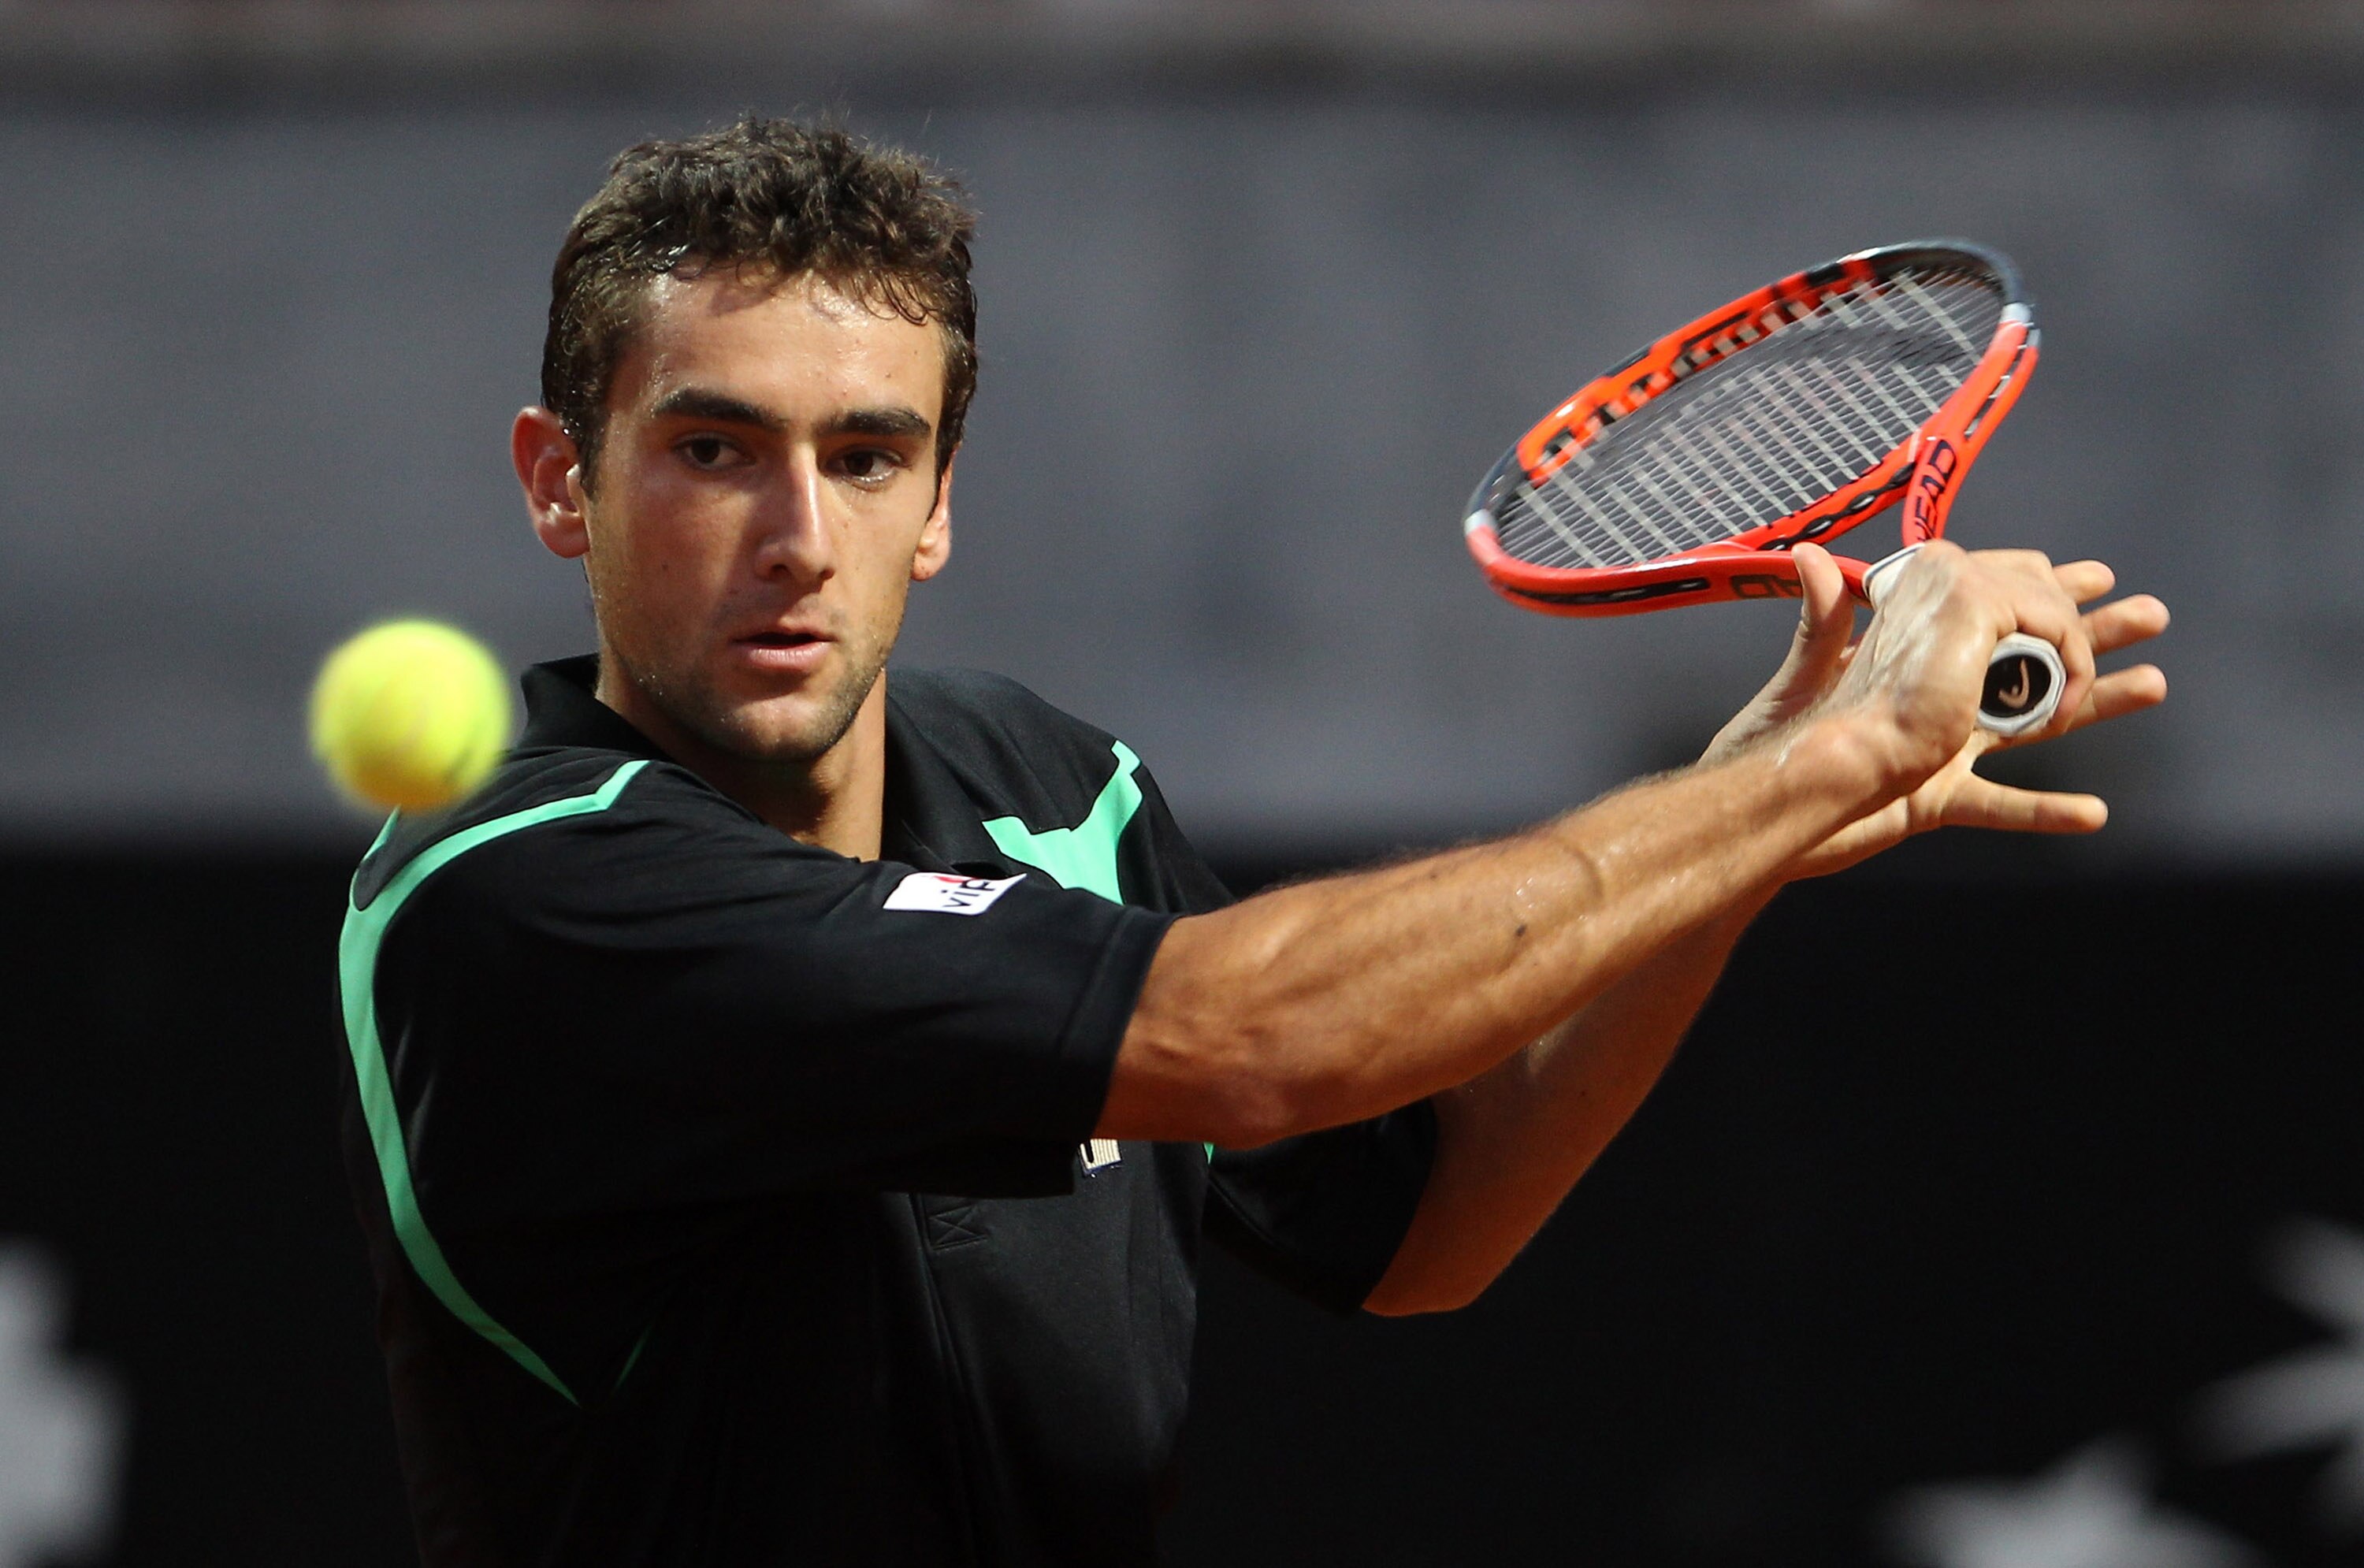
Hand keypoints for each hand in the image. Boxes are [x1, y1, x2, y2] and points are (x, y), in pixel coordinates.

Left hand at [1710, 543, 2168, 880]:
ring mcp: (1939, 752)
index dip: (2041, 591)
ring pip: (2033, 724)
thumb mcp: (1799, 677)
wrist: (1760, 814)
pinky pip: (1999, 806)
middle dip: (2091, 636)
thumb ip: (1821, 622)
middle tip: (2152, 616)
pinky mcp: (1932, 802)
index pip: (1990, 612)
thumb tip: (1813, 557)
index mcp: (1910, 658)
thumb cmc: (1766, 747)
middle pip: (2029, 660)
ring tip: (2154, 685)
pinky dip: (2044, 811)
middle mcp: (1933, 700)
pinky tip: (2092, 813)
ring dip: (2094, 705)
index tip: (2094, 576)